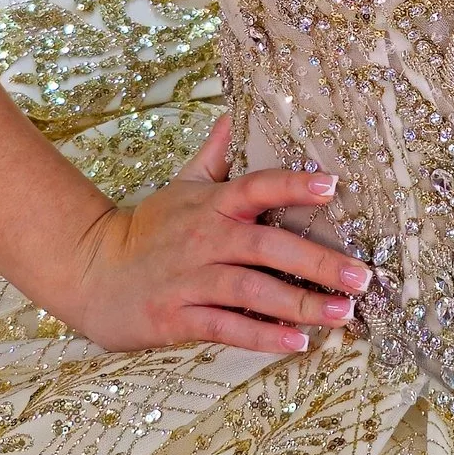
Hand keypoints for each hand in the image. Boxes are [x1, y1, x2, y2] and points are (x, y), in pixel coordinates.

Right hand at [61, 115, 372, 354]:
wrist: (91, 272)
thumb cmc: (149, 229)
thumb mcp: (183, 185)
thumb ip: (217, 154)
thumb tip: (238, 111)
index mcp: (211, 205)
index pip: (256, 186)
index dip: (293, 185)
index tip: (333, 186)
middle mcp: (204, 239)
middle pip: (266, 245)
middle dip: (318, 262)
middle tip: (361, 277)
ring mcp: (190, 280)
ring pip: (252, 291)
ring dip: (300, 304)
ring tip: (342, 314)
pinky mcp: (177, 318)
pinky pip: (227, 328)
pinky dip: (262, 336)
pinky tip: (297, 343)